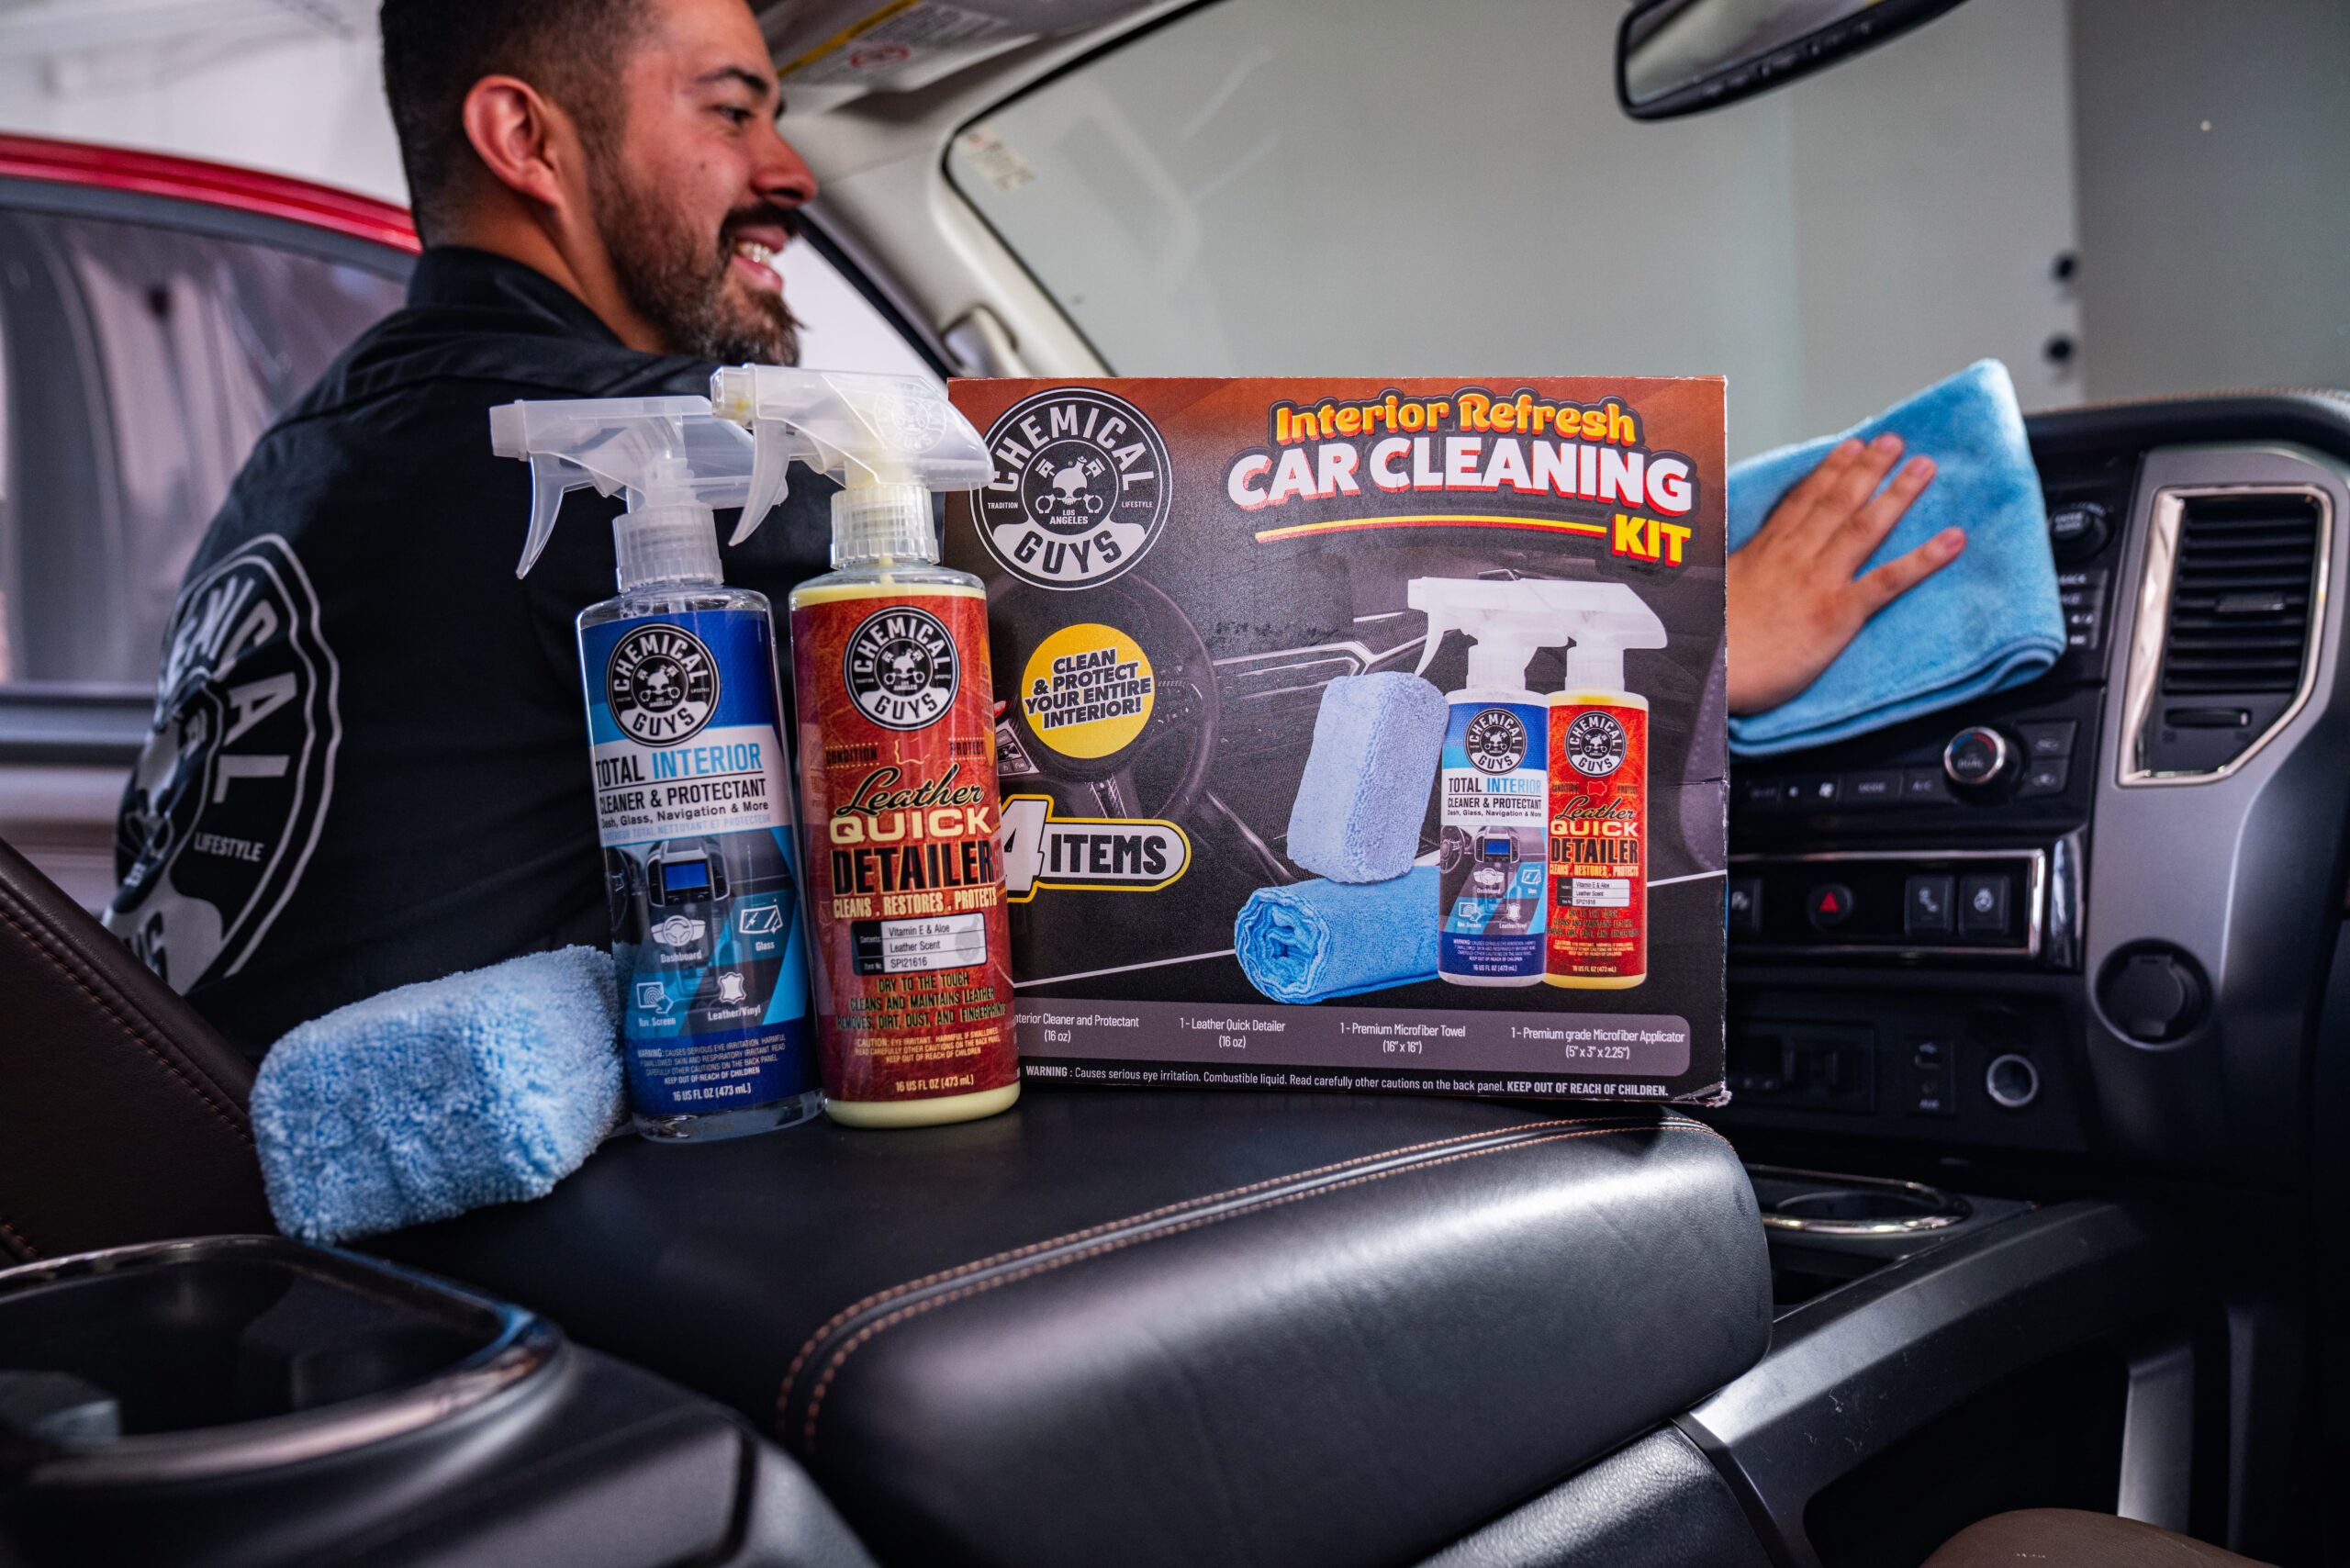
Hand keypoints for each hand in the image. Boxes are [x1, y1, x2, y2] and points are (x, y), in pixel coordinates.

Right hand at [1726, 433, 1961, 714]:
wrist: (1707, 672)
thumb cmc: (1707, 644)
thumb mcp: (1710, 594)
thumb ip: (1735, 577)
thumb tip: (1740, 572)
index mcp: (1763, 553)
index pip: (1802, 500)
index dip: (1829, 470)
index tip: (1850, 448)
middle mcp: (1794, 557)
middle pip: (1837, 502)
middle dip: (1868, 468)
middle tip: (1894, 442)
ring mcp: (1818, 581)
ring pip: (1864, 526)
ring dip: (1897, 493)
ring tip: (1924, 468)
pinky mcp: (1837, 612)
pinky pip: (1888, 580)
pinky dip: (1924, 558)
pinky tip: (1952, 541)